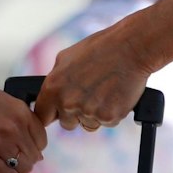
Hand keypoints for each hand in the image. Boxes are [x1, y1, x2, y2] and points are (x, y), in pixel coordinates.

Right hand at [0, 78, 47, 172]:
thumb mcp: (7, 103)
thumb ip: (22, 120)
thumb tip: (35, 146)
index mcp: (22, 114)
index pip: (41, 141)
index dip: (34, 149)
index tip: (26, 152)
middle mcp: (14, 128)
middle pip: (33, 156)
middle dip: (27, 161)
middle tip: (16, 162)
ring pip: (22, 168)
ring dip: (20, 172)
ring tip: (12, 171)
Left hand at [35, 20, 156, 132]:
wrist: (130, 47)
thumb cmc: (99, 49)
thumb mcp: (66, 58)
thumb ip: (54, 81)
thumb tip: (48, 97)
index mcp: (53, 88)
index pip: (42, 116)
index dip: (51, 114)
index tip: (58, 112)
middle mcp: (68, 103)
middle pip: (67, 124)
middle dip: (76, 114)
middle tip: (90, 93)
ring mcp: (88, 112)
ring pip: (88, 125)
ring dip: (94, 114)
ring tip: (104, 91)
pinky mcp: (108, 117)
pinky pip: (106, 123)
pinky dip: (111, 112)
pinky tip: (114, 94)